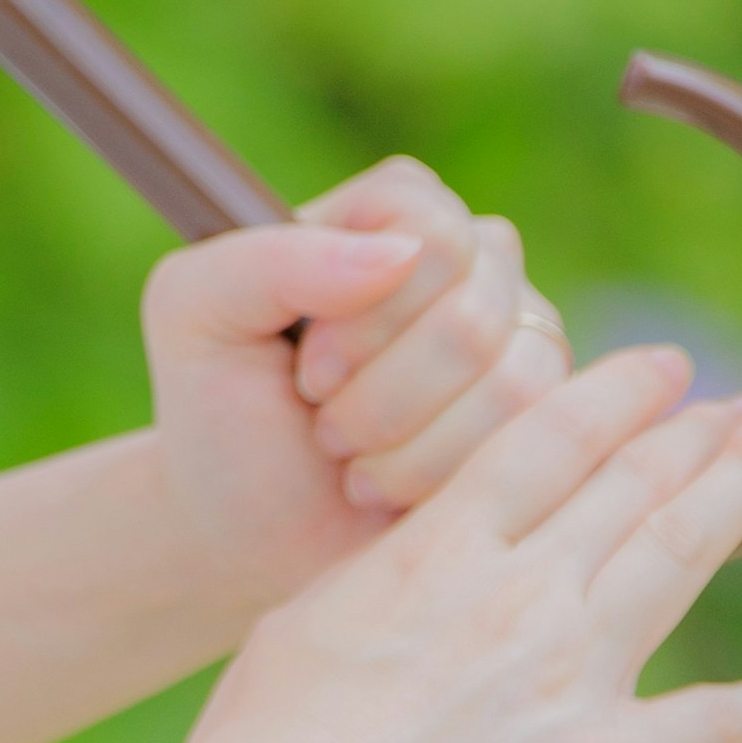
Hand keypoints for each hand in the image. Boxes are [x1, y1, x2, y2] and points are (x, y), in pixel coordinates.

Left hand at [142, 156, 569, 634]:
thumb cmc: (216, 411)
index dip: (369, 311)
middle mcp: (468, 261)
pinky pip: (538, 436)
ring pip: (514, 379)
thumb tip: (398, 253)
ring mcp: (518, 337)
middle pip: (474, 309)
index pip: (429, 224)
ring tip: (349, 455)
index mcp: (385, 212)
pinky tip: (389, 488)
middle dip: (381, 392)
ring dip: (407, 442)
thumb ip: (269, 260)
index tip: (305, 363)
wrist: (246, 530)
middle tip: (321, 420)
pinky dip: (441, 476)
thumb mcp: (195, 313)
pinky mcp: (546, 415)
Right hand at [191, 338, 741, 742]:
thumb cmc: (267, 731)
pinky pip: (703, 725)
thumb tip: (433, 559)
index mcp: (440, 547)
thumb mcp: (317, 610)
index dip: (618, 392)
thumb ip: (394, 575)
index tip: (666, 365)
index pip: (550, 435)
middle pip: (636, 482)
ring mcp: (569, 675)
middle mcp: (520, 592)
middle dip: (713, 428)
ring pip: (678, 554)